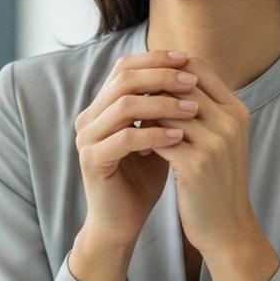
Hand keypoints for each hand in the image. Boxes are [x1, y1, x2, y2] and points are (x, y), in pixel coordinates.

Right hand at [69, 49, 200, 280]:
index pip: (125, 68)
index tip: (187, 59)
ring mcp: (86, 138)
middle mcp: (88, 117)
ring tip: (192, 108)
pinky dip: (154, 134)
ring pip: (124, 106)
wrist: (121, 222)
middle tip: (191, 81)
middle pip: (123, 80)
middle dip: (161, 77)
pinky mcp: (91, 160)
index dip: (155, 59)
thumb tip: (192, 74)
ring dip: (162, 104)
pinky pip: (124, 138)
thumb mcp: (156, 136)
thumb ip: (163, 108)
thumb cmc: (141, 179)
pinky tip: (179, 137)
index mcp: (101, 107)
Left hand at [150, 56, 277, 280]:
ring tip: (132, 125)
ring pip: (166, 110)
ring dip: (145, 115)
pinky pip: (160, 139)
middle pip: (180, 84)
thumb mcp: (219, 138)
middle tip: (130, 100)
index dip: (167, 67)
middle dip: (151, 90)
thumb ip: (201, 107)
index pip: (198, 67)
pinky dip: (144, 140)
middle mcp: (230, 122)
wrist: (228, 228)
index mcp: (237, 110)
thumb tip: (164, 77)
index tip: (145, 79)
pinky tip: (137, 149)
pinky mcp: (196, 166)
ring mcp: (215, 143)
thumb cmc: (217, 179)